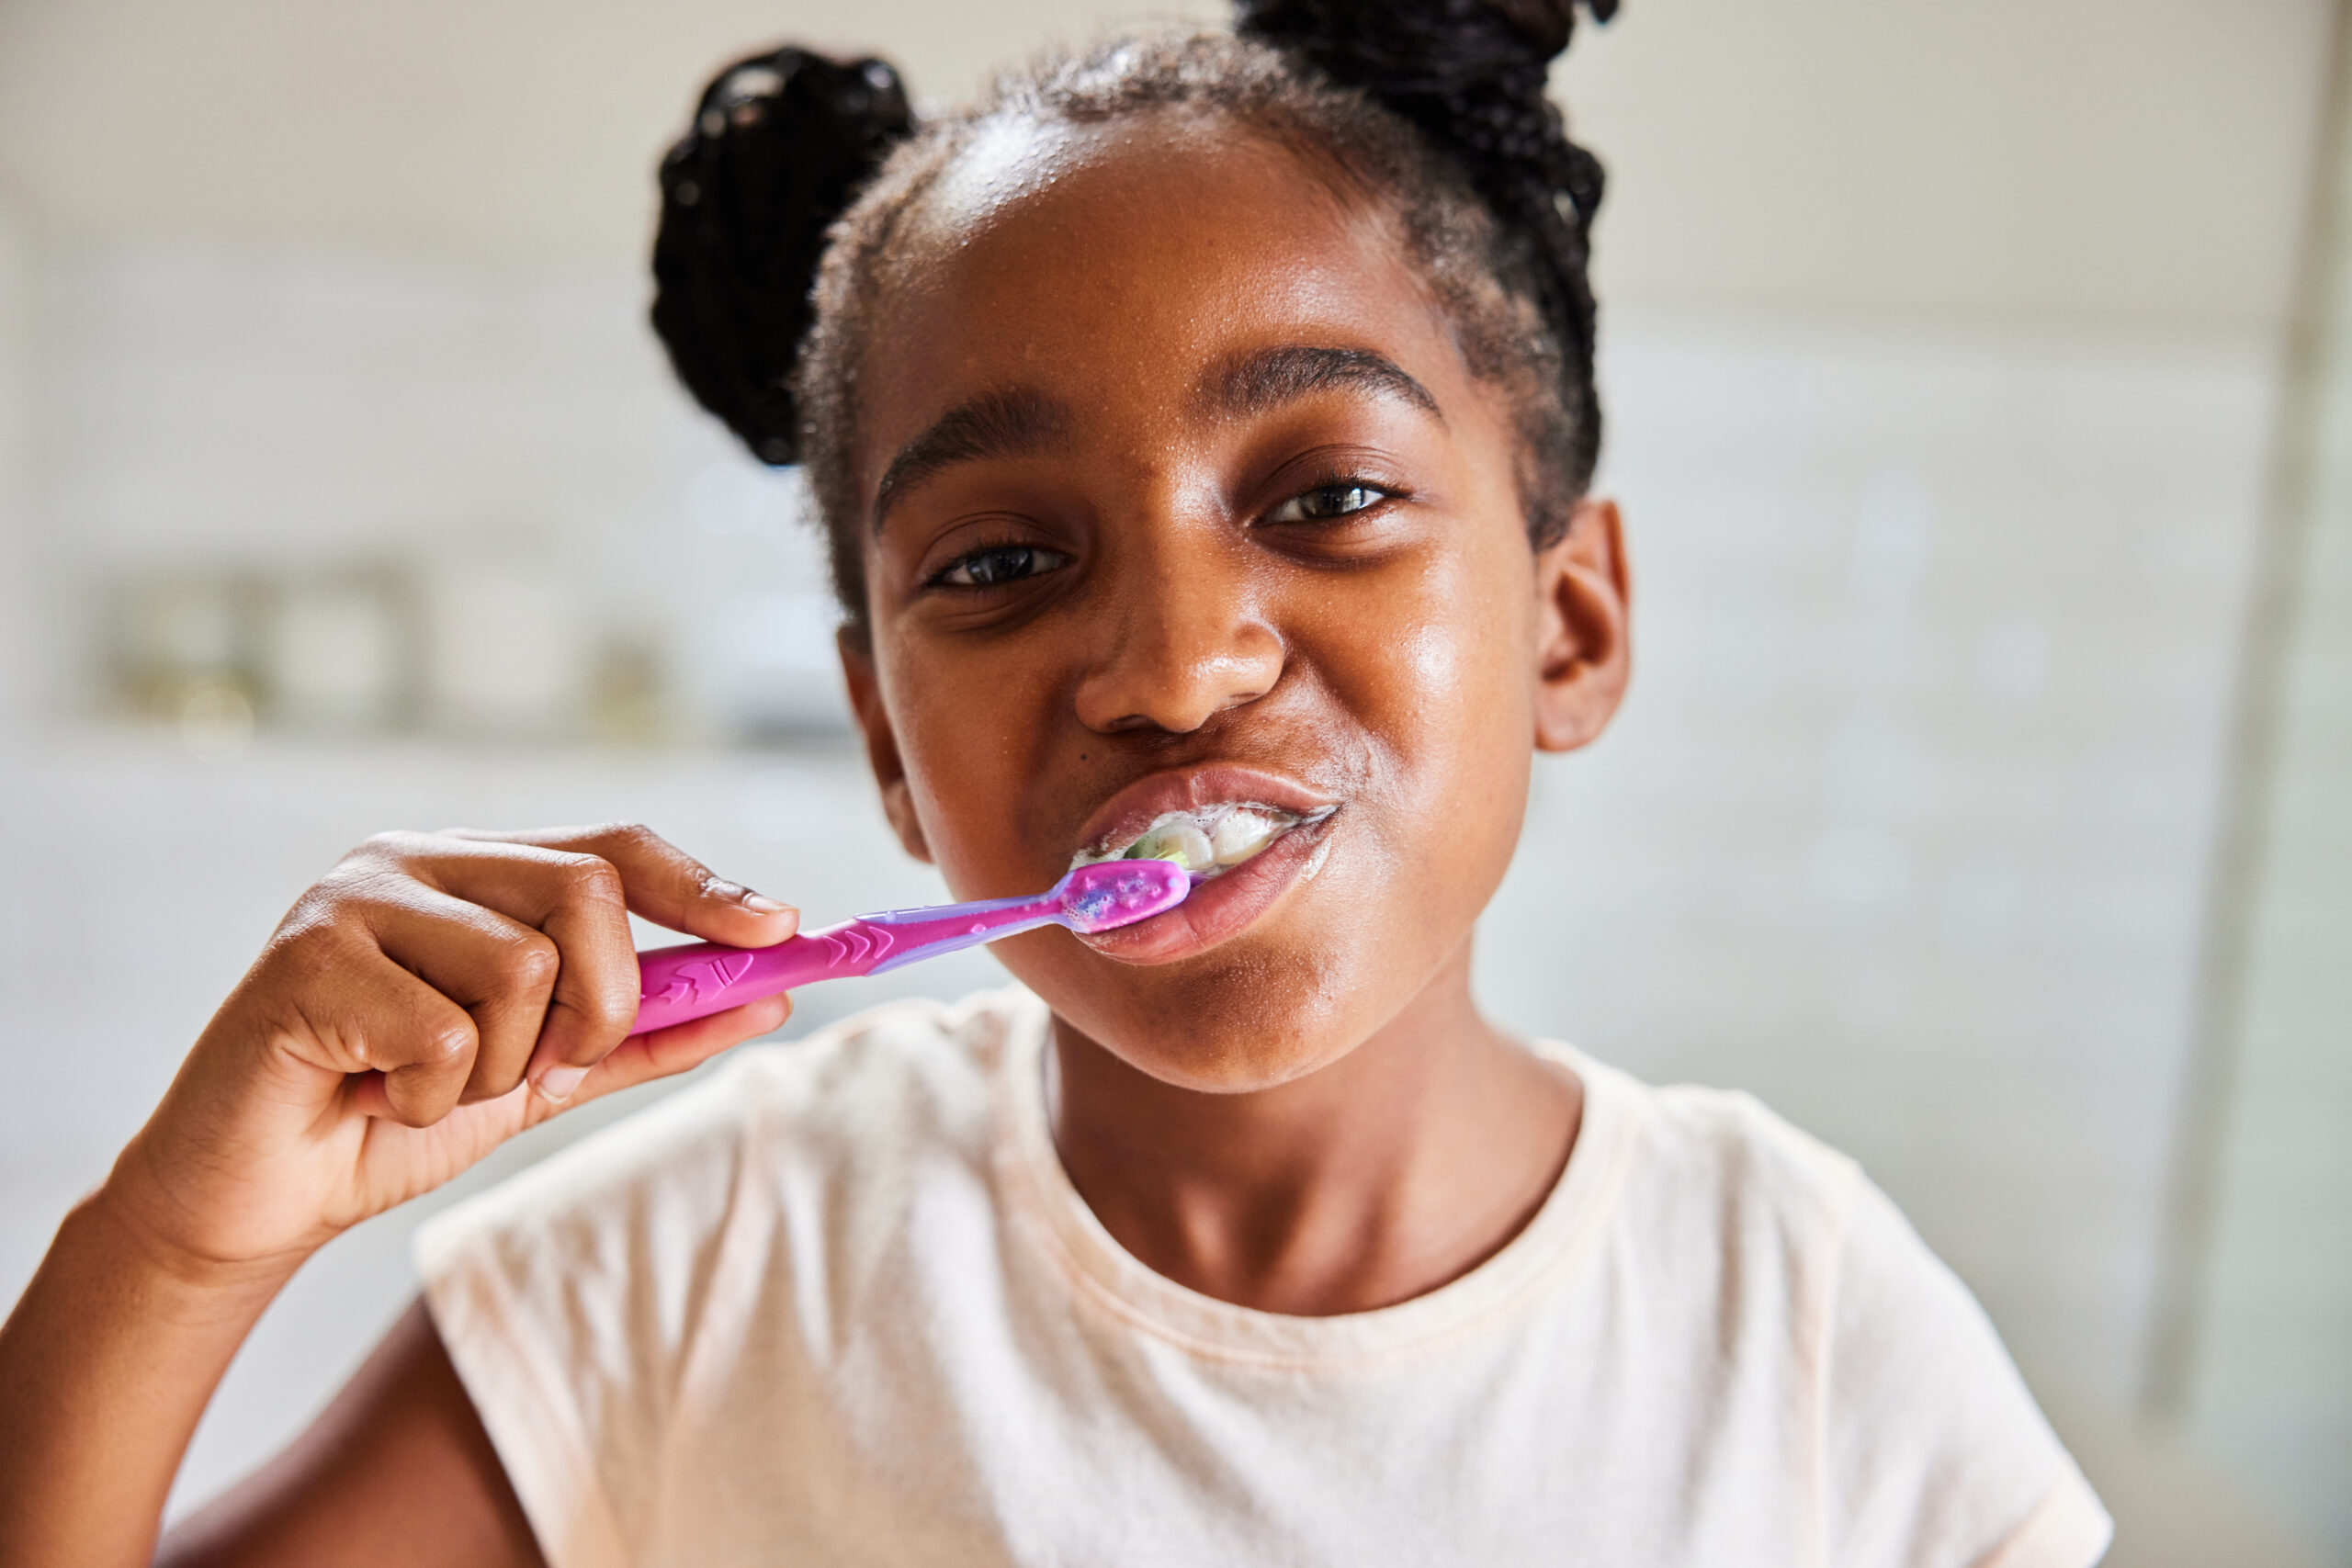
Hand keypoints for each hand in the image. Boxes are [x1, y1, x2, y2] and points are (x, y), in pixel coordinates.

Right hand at [101, 824, 797, 1280]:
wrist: (261, 1197)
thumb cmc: (396, 1117)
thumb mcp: (548, 1074)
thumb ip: (651, 1031)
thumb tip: (770, 995)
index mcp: (474, 868)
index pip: (613, 848)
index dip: (705, 887)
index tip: (783, 931)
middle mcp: (415, 859)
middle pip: (587, 894)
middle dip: (600, 1005)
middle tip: (541, 1067)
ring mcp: (354, 898)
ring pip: (523, 969)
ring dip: (498, 1067)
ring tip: (427, 1085)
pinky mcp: (305, 959)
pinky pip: (444, 1034)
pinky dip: (432, 1097)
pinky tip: (376, 1097)